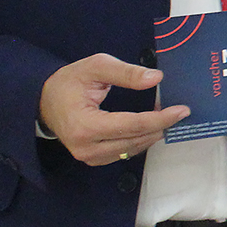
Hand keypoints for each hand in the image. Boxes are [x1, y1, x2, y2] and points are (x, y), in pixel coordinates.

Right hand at [39, 53, 189, 166]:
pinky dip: (141, 139)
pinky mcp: (95, 159)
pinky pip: (125, 152)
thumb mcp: (96, 67)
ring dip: (153, 133)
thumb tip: (156, 78)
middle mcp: (87, 148)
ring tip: (168, 115)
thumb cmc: (69, 82)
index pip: (131, 126)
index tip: (182, 111)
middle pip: (135, 140)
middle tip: (180, 111)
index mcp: (84, 126)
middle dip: (161, 125)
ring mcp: (90, 157)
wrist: (44, 100)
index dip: (160, 119)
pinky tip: (152, 125)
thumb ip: (126, 72)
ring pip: (133, 149)